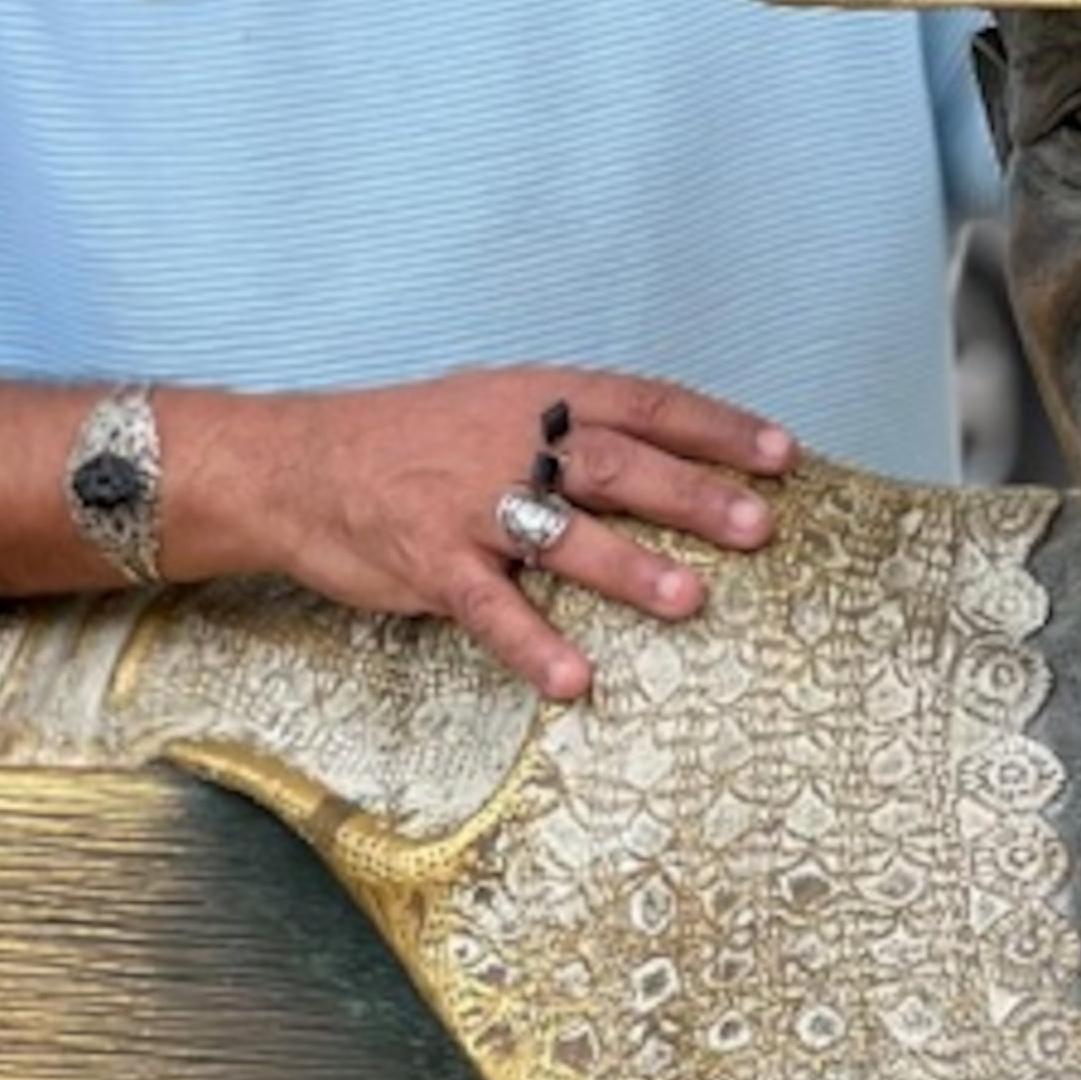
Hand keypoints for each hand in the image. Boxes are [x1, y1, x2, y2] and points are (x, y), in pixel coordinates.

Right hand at [190, 367, 793, 700]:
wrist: (298, 464)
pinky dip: (533, 643)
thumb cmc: (412, 441)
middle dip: (693, 495)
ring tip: (689, 598)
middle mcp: (511, 445)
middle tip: (759, 527)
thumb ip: (574, 431)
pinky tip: (576, 679)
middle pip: (617, 465)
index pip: (645, 403)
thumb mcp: (495, 408)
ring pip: (561, 533)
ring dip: (628, 566)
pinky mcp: (429, 563)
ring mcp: (469, 505)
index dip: (715, 428)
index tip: (782, 453)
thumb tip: (668, 455)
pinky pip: (489, 608)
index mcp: (539, 400)